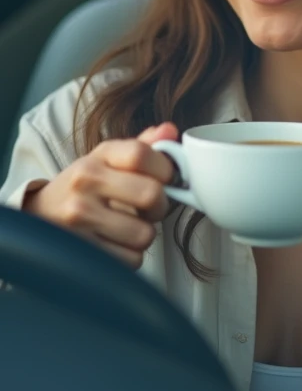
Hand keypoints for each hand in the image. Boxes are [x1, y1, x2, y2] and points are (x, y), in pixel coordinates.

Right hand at [23, 122, 179, 268]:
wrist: (41, 215)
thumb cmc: (84, 187)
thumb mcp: (107, 160)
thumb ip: (141, 146)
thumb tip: (170, 131)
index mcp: (99, 156)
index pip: (141, 154)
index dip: (165, 169)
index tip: (166, 179)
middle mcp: (86, 181)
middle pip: (151, 195)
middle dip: (160, 207)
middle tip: (150, 209)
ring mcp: (80, 216)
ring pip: (144, 234)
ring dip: (143, 235)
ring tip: (128, 227)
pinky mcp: (80, 249)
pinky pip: (131, 259)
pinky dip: (130, 256)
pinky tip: (116, 244)